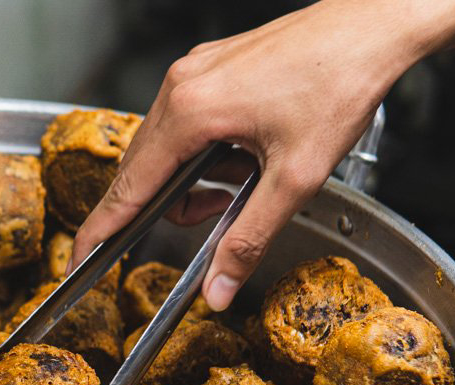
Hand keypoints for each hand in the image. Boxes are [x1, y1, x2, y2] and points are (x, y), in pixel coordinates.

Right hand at [69, 0, 434, 310]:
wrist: (372, 26)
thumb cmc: (339, 82)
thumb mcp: (295, 178)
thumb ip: (249, 239)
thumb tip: (219, 286)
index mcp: (190, 111)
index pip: (129, 186)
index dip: (103, 230)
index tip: (81, 260)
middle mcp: (181, 85)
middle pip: (145, 169)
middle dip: (174, 205)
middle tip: (219, 217)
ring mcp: (194, 71)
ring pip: (168, 147)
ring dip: (197, 178)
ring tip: (248, 181)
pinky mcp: (211, 67)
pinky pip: (188, 122)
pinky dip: (208, 152)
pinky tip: (248, 154)